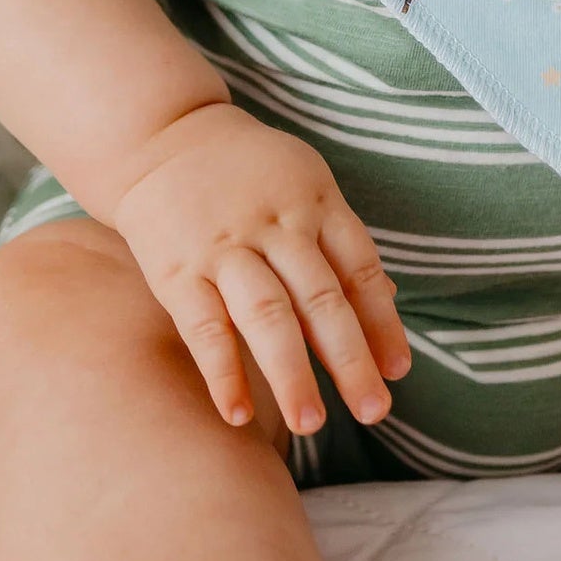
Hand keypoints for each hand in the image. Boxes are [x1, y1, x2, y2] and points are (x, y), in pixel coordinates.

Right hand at [111, 102, 411, 437]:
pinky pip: (204, 326)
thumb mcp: (305, 183)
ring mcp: (224, 247)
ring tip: (311, 425)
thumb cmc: (248, 172)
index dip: (383, 322)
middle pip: (321, 297)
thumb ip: (340, 239)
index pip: (360, 267)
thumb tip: (392, 298)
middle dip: (350, 359)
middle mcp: (275, 224)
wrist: (162, 136)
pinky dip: (223, 371)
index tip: (398, 371)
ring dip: (292, 373)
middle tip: (374, 412)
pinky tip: (237, 415)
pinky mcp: (176, 269)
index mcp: (314, 201)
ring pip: (267, 315)